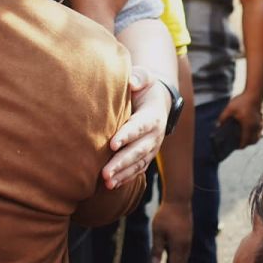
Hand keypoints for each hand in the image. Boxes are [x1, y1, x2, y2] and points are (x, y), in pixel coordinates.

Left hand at [102, 70, 167, 189]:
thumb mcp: (146, 77)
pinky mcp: (146, 156)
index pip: (140, 127)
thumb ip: (140, 77)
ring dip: (122, 174)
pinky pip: (137, 170)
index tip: (113, 144)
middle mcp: (155, 135)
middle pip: (138, 151)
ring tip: (106, 183)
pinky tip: (112, 186)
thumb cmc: (145, 87)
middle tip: (105, 172)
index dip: (127, 135)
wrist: (157, 101)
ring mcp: (151, 148)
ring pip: (138, 164)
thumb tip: (131, 82)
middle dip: (121, 162)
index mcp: (153, 116)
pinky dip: (126, 178)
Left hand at [151, 199, 192, 262]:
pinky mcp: (188, 235)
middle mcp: (186, 245)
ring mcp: (188, 240)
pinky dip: (181, 258)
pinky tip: (176, 258)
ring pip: (185, 257)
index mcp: (178, 246)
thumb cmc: (165, 215)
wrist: (179, 201)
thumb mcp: (157, 231)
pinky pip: (185, 251)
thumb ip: (157, 248)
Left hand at [218, 93, 262, 148]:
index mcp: (248, 126)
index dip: (241, 146)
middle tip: (239, 143)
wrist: (255, 93)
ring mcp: (260, 124)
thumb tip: (217, 125)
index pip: (245, 141)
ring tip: (244, 137)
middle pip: (253, 141)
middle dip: (247, 144)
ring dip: (252, 139)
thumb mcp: (230, 109)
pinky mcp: (262, 120)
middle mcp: (255, 127)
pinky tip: (249, 130)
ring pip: (258, 136)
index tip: (236, 148)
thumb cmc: (242, 101)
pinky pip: (260, 131)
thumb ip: (223, 118)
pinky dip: (255, 133)